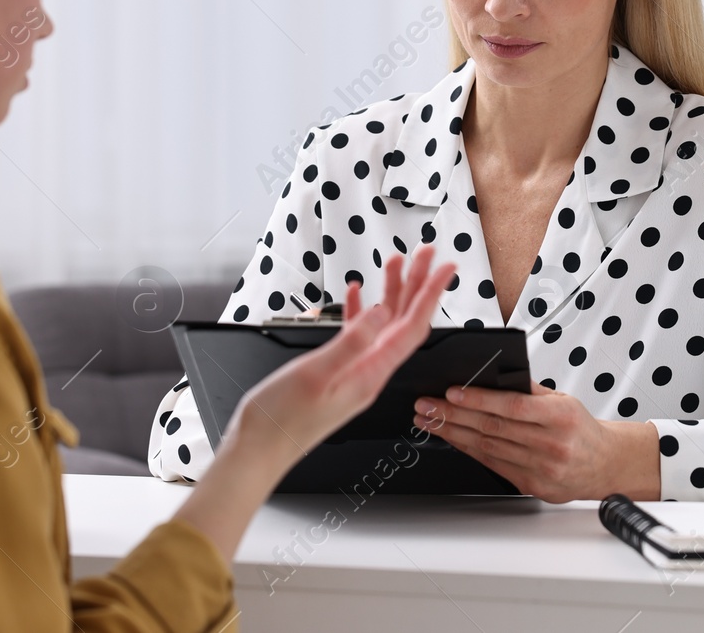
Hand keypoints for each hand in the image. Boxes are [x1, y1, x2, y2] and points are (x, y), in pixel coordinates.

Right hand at [224, 246, 456, 477]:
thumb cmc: (282, 420)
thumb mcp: (317, 374)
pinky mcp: (336, 373)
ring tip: (396, 263)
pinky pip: (357, 335)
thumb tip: (383, 313)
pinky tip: (356, 294)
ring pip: (383, 324)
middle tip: (424, 253)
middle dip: (417, 284)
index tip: (444, 268)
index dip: (431, 294)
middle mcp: (369, 373)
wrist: (259, 449)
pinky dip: (359, 310)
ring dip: (391, 292)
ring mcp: (354, 373)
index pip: (413, 326)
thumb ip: (352, 341)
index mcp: (370, 374)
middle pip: (404, 321)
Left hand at [413, 382, 660, 502]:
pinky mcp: (532, 485)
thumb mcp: (564, 400)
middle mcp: (552, 445)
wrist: (606, 465)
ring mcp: (541, 468)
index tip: (452, 393)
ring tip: (430, 421)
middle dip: (453, 416)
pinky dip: (469, 450)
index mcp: (561, 417)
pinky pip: (493, 465)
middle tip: (426, 405)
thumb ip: (529, 390)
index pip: (513, 407)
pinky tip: (452, 439)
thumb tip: (492, 376)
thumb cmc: (582, 429)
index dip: (479, 400)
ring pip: (488, 448)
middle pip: (493, 428)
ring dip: (453, 434)